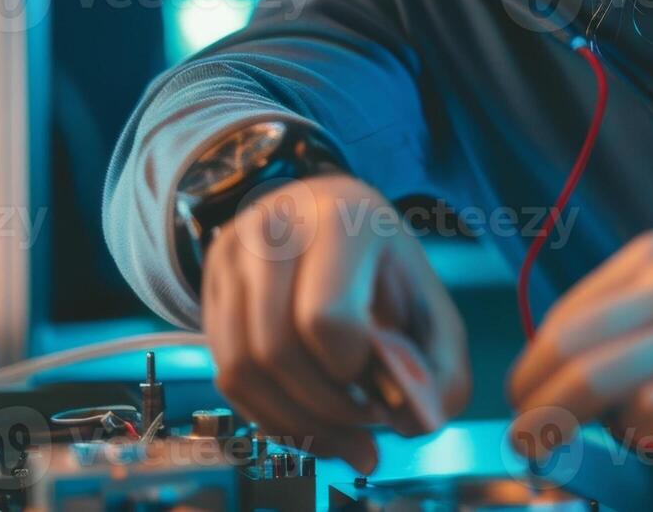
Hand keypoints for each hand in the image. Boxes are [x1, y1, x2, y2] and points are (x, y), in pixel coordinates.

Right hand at [200, 174, 470, 472]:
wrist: (331, 217)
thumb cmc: (385, 269)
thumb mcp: (431, 307)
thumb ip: (441, 370)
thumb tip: (410, 427)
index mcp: (341, 221)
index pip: (325, 319)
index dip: (351, 370)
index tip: (380, 378)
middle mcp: (274, 230)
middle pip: (275, 350)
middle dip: (325, 410)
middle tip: (365, 426)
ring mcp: (233, 258)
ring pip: (240, 370)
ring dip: (295, 424)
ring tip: (341, 435)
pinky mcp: (210, 288)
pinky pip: (225, 375)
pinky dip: (269, 416)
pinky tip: (309, 423)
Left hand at [506, 227, 652, 457]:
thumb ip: (646, 295)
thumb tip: (584, 346)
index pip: (569, 313)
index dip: (534, 359)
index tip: (524, 389)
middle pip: (571, 345)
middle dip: (532, 392)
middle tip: (520, 427)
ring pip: (600, 377)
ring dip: (559, 417)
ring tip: (543, 442)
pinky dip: (632, 428)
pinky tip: (638, 433)